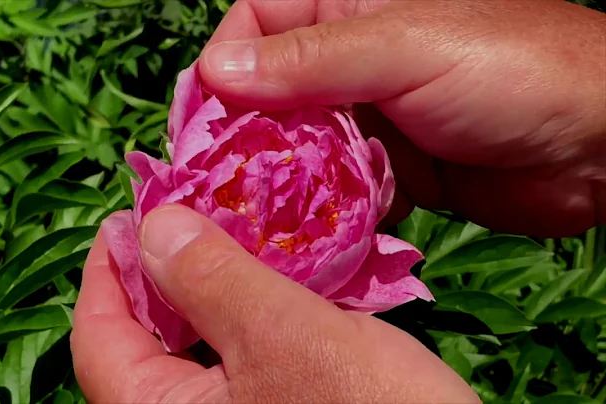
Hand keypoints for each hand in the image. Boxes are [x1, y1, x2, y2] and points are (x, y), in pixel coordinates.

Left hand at [71, 205, 480, 402]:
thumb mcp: (286, 337)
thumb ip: (213, 280)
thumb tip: (150, 227)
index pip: (98, 340)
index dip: (103, 272)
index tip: (122, 218)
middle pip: (143, 340)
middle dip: (160, 271)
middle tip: (185, 213)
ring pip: (195, 345)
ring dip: (207, 287)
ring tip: (230, 231)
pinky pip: (240, 356)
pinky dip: (248, 310)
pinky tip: (275, 275)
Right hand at [198, 0, 605, 236]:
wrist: (597, 142)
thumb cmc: (510, 69)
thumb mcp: (404, 48)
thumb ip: (309, 61)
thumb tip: (215, 71)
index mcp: (347, 9)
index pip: (254, 22)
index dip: (223, 66)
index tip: (207, 121)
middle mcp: (349, 61)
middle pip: (266, 94)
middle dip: (244, 136)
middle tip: (222, 185)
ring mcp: (368, 117)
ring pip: (296, 146)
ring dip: (279, 180)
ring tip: (257, 218)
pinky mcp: (387, 169)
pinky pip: (333, 188)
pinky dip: (320, 210)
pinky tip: (307, 233)